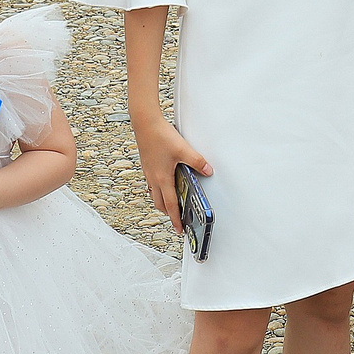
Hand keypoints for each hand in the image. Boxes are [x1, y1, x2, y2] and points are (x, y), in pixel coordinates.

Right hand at [132, 116, 210, 235]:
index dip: (176, 219)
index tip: (179, 230)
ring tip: (173, 204)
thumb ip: (198, 162)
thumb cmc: (161, 137)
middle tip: (178, 219)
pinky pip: (152, 184)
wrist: (145, 124)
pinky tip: (165, 183)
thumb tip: (209, 171)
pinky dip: (159, 190)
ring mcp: (149, 172)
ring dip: (163, 202)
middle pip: (161, 203)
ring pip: (155, 194)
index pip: (171, 205)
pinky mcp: (147, 166)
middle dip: (169, 213)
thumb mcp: (183, 149)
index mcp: (162, 179)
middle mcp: (153, 178)